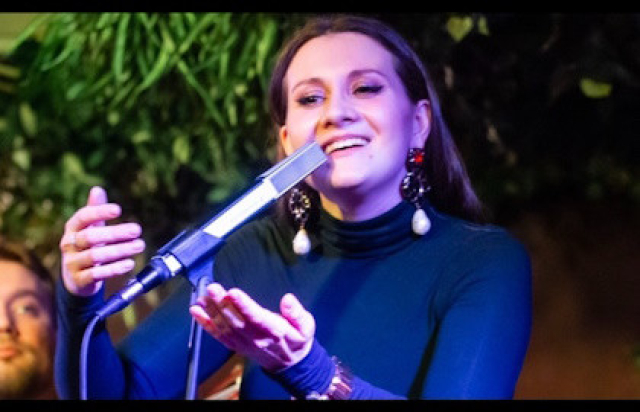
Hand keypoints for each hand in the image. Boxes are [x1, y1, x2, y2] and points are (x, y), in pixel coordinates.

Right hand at [59, 186, 145, 296]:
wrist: (75, 278)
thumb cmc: (87, 246)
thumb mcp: (90, 228)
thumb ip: (95, 210)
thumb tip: (97, 189)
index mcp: (73, 228)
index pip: (83, 217)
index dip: (99, 212)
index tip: (118, 209)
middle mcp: (69, 244)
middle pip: (90, 237)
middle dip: (115, 233)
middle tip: (137, 230)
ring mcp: (72, 263)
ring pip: (94, 256)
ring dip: (119, 250)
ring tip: (139, 245)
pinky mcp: (79, 280)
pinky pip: (96, 274)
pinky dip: (114, 269)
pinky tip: (129, 263)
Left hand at [190, 283, 314, 371]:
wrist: (290, 363)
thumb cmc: (297, 339)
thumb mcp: (306, 326)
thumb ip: (297, 313)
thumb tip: (288, 299)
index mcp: (274, 331)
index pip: (256, 317)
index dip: (243, 305)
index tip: (232, 293)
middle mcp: (256, 338)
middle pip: (236, 321)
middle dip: (222, 304)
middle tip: (212, 288)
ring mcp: (244, 343)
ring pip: (225, 327)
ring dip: (211, 312)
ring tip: (202, 297)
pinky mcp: (236, 345)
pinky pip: (218, 335)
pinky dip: (205, 324)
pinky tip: (196, 312)